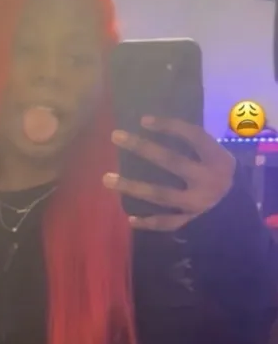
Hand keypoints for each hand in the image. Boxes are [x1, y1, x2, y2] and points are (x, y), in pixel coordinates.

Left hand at [105, 116, 235, 231]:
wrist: (236, 211)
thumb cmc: (219, 175)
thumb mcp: (216, 156)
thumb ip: (194, 146)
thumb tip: (156, 128)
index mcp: (216, 159)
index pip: (193, 136)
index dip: (169, 126)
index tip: (143, 120)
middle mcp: (207, 179)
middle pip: (171, 161)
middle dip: (142, 148)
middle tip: (116, 136)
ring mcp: (197, 203)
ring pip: (161, 194)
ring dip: (132, 186)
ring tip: (107, 178)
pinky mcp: (191, 222)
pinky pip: (166, 223)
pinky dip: (148, 222)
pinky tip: (130, 218)